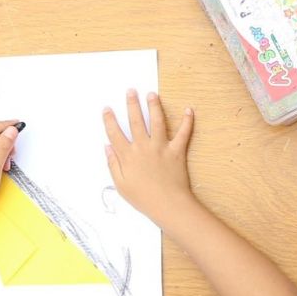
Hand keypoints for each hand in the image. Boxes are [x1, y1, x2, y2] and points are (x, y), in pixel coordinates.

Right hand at [103, 90, 194, 222]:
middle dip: (132, 104)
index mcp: (128, 156)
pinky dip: (187, 121)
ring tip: (152, 94)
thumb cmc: (143, 198)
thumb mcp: (121, 185)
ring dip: (154, 106)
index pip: (115, 134)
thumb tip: (107, 148)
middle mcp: (143, 147)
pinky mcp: (177, 150)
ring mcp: (161, 147)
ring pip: (157, 121)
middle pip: (135, 121)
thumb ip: (113, 164)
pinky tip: (188, 110)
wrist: (167, 204)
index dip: (110, 120)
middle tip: (131, 91)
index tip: (107, 109)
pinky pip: (183, 133)